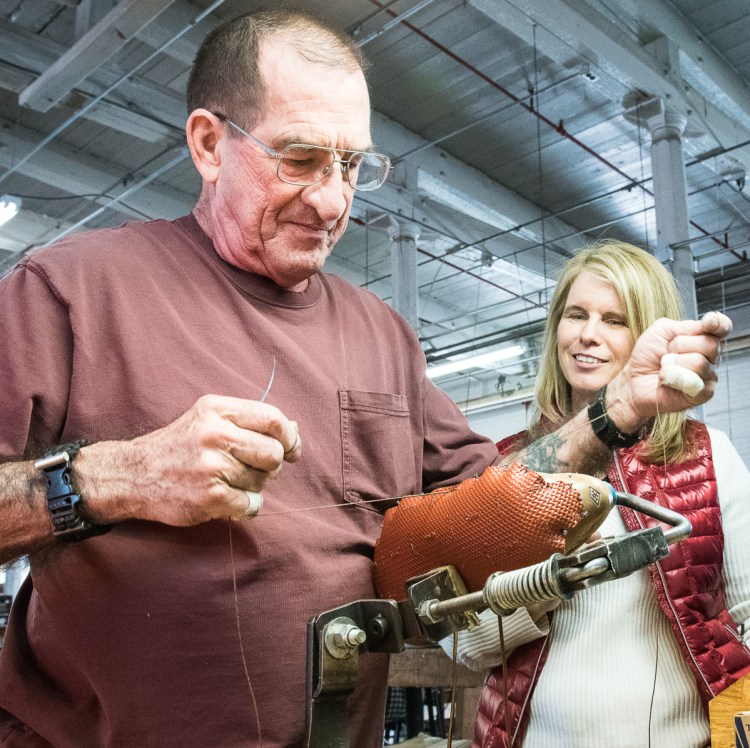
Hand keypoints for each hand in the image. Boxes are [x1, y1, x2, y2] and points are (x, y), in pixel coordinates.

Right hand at [78, 395, 301, 525]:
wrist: (133, 475)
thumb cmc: (180, 446)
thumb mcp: (209, 419)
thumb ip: (250, 422)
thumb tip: (294, 429)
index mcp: (218, 409)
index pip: (274, 419)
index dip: (290, 438)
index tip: (290, 451)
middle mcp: (214, 433)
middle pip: (273, 453)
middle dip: (272, 466)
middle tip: (255, 470)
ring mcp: (211, 466)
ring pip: (262, 481)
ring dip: (253, 487)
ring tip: (227, 482)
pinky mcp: (209, 495)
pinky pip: (251, 504)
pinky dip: (246, 507)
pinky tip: (228, 500)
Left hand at [606, 311, 731, 430]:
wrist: (633, 380)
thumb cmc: (647, 356)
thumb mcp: (661, 331)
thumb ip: (685, 325)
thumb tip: (708, 325)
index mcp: (702, 338)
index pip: (722, 327)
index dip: (718, 324)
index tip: (708, 322)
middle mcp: (710, 356)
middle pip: (710, 344)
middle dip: (680, 345)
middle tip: (666, 354)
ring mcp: (708, 375)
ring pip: (700, 362)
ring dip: (674, 363)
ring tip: (665, 368)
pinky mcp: (703, 393)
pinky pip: (695, 381)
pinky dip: (674, 378)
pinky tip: (667, 380)